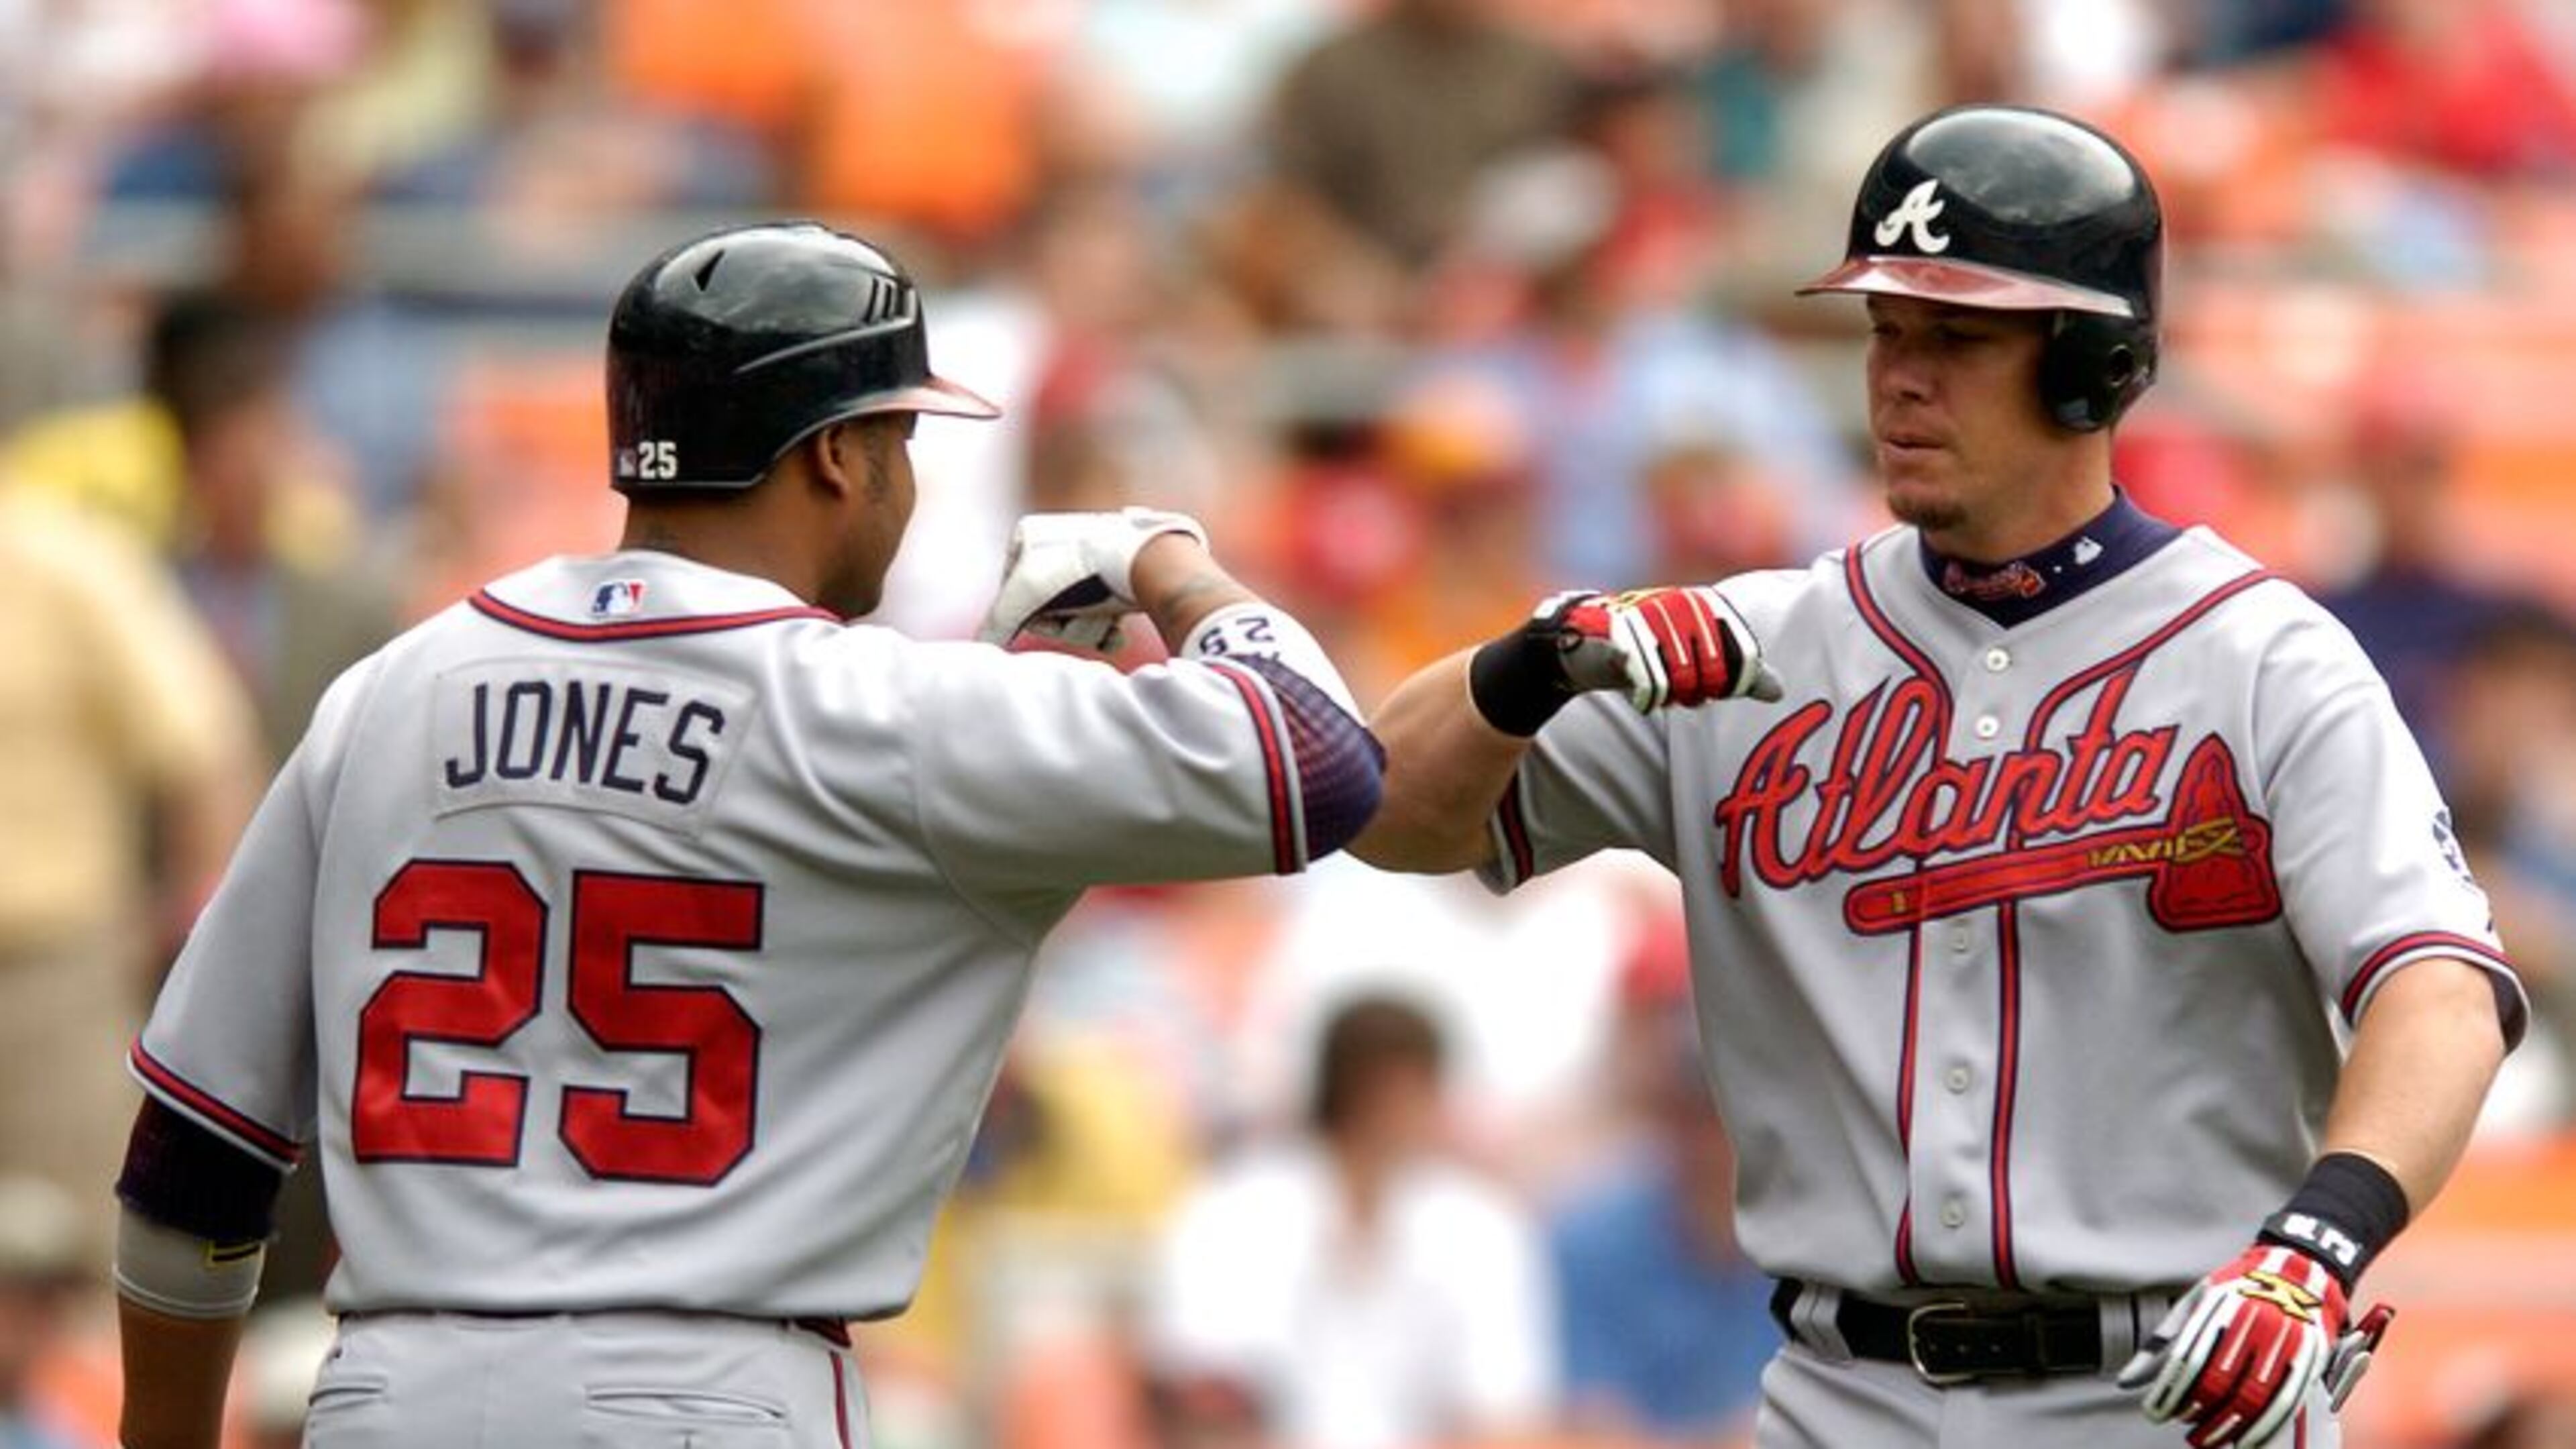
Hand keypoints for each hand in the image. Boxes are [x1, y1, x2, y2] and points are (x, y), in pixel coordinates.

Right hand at [976, 507, 1209, 648]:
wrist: (1150, 564)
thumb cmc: (1083, 574)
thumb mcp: (1027, 596)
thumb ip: (996, 622)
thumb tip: (980, 646)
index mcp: (1028, 535)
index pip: (1009, 593)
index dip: (1026, 613)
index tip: (1043, 612)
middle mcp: (1059, 542)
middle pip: (1044, 607)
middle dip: (1062, 625)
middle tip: (1079, 621)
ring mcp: (1091, 560)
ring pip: (1073, 615)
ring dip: (1086, 631)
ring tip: (1105, 624)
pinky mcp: (1120, 577)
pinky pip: (1101, 614)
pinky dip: (1106, 629)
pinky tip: (1118, 633)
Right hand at [1548, 587, 1782, 710]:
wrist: (1589, 645)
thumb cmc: (1653, 651)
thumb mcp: (1701, 659)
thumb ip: (1739, 673)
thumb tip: (1780, 693)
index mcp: (1707, 605)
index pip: (1745, 656)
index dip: (1736, 685)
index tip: (1717, 692)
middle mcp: (1682, 606)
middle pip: (1714, 674)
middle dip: (1699, 694)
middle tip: (1683, 695)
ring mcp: (1650, 618)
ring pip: (1681, 681)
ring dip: (1671, 698)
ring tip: (1662, 694)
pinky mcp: (1621, 636)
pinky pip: (1649, 683)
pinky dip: (1647, 700)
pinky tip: (1642, 700)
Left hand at [2119, 1244, 2392, 1447]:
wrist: (2298, 1270)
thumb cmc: (2236, 1289)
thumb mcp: (2195, 1304)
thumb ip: (2162, 1343)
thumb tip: (2127, 1381)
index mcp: (2218, 1308)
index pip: (2187, 1360)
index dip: (2170, 1393)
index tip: (2156, 1413)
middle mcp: (2251, 1323)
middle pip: (2217, 1382)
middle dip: (2196, 1413)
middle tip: (2186, 1429)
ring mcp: (2283, 1340)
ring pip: (2251, 1398)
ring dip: (2227, 1427)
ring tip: (2209, 1440)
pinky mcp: (2308, 1357)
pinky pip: (2285, 1402)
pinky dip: (2264, 1427)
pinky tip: (2246, 1440)